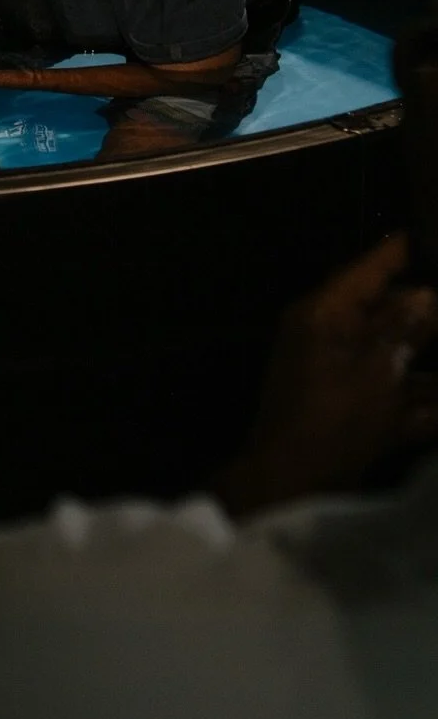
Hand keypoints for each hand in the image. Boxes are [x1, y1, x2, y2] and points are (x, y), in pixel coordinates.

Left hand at [214, 235, 437, 516]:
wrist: (294, 482)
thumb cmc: (334, 416)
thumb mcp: (376, 368)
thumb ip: (403, 329)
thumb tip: (425, 295)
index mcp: (324, 316)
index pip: (363, 273)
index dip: (393, 255)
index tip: (415, 236)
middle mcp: (328, 339)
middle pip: (385, 317)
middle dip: (424, 315)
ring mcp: (339, 380)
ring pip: (395, 362)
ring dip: (429, 369)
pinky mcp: (351, 416)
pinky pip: (394, 401)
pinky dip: (422, 406)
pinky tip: (436, 409)